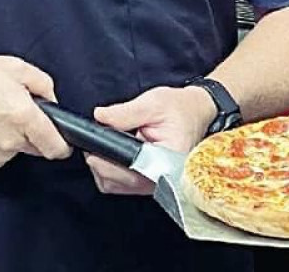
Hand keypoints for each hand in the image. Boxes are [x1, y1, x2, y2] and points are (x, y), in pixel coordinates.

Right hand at [0, 55, 71, 168]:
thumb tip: (53, 102)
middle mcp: (12, 141)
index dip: (64, 144)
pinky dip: (0, 140)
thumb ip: (44, 84)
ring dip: (16, 135)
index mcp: (24, 117)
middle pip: (39, 147)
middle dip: (37, 133)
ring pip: (20, 149)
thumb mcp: (16, 67)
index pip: (57, 148)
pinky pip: (2, 152)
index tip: (64, 138)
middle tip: (21, 110)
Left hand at [86, 85, 215, 194]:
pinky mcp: (146, 182)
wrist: (196, 112)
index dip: (105, 161)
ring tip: (111, 143)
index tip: (92, 147)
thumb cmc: (180, 109)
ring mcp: (152, 183)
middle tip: (100, 138)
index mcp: (166, 162)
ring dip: (104, 166)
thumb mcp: (153, 103)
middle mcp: (160, 179)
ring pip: (113, 185)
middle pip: (115, 182)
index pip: (127, 172)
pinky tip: (116, 152)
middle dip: (101, 161)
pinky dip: (110, 169)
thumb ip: (125, 113)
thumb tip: (100, 117)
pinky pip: (118, 184)